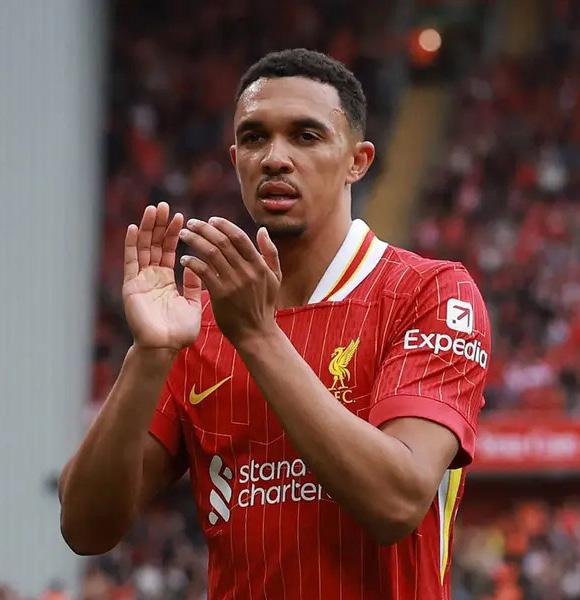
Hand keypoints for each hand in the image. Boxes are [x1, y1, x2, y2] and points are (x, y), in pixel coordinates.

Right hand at [123, 202, 201, 351]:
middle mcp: (152, 277)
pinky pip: (131, 261)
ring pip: (143, 249)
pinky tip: (134, 227)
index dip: (175, 234)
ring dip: (147, 228)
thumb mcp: (193, 304)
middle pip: (155, 245)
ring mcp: (140, 280)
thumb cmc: (179, 332)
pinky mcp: (131, 285)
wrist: (164, 348)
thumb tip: (197, 266)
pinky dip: (131, 244)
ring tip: (153, 209)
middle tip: (165, 205)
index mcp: (166, 281)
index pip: (170, 251)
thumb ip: (195, 285)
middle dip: (160, 226)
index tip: (182, 217)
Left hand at [179, 217, 280, 344]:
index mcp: (259, 264)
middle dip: (204, 229)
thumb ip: (270, 253)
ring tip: (183, 236)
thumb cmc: (264, 305)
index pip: (239, 236)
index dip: (224, 225)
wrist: (256, 333)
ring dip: (195, 241)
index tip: (211, 220)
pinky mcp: (221, 294)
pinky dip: (192, 262)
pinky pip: (203, 271)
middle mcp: (247, 271)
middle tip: (191, 223)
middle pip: (222, 241)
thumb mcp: (274, 278)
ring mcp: (234, 282)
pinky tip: (184, 259)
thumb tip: (262, 230)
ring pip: (211, 253)